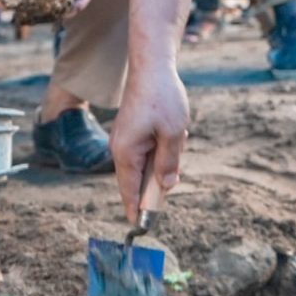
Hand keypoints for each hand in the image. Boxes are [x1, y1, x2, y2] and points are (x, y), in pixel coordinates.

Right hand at [109, 65, 188, 224]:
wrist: (152, 67)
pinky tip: (173, 129)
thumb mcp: (173, 134)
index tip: (141, 228)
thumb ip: (169, 163)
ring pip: (147, 164)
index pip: (129, 191)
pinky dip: (163, 146)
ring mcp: (126, 140)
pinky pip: (149, 151)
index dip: (136, 210)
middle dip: (159, 178)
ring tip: (174, 135)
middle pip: (139, 180)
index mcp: (126, 153)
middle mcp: (121, 149)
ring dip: (165, 157)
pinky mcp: (132, 132)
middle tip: (174, 158)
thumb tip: (167, 186)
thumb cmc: (163, 99)